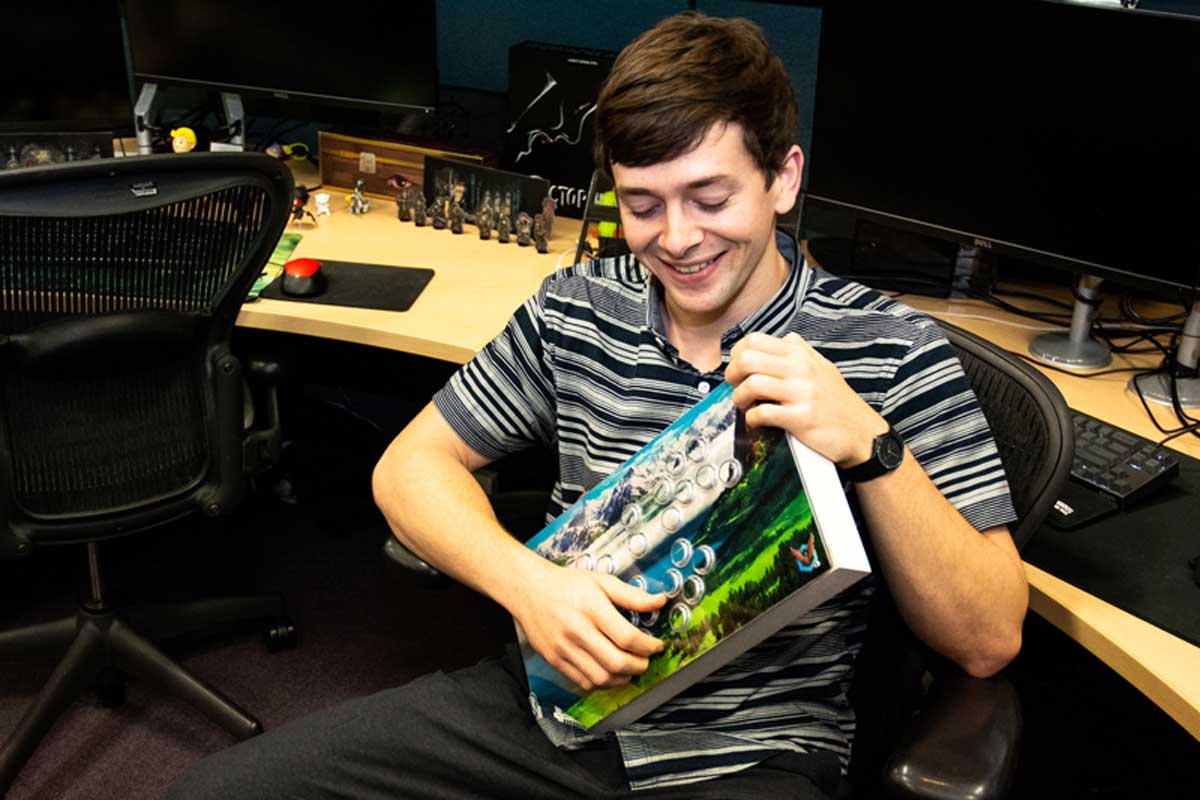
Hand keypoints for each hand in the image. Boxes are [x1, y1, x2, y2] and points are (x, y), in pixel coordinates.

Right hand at [509, 563, 665, 690]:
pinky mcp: (555, 659)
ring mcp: (564, 648)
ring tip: (630, 669)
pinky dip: (602, 683)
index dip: (648, 646)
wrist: (528, 590)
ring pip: (601, 677)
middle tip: (646, 660)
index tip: (656, 646)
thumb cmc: (567, 584)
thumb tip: (659, 601)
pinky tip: (610, 673)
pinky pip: (583, 681)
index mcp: (592, 608)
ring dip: (623, 679)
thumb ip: (632, 595)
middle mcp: (577, 630)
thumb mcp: (601, 581)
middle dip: (639, 666)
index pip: (627, 637)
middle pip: (616, 662)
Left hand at [724, 332, 887, 467]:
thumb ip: (801, 351)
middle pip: (747, 359)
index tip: (737, 368)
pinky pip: (762, 413)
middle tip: (736, 386)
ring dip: (739, 398)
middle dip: (732, 374)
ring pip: (751, 384)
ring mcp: (800, 393)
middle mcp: (800, 369)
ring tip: (745, 405)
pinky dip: (752, 419)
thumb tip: (784, 338)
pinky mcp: (800, 418)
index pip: (755, 340)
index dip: (737, 353)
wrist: (861, 432)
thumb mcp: (823, 367)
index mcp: (801, 354)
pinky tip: (756, 422)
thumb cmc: (838, 402)